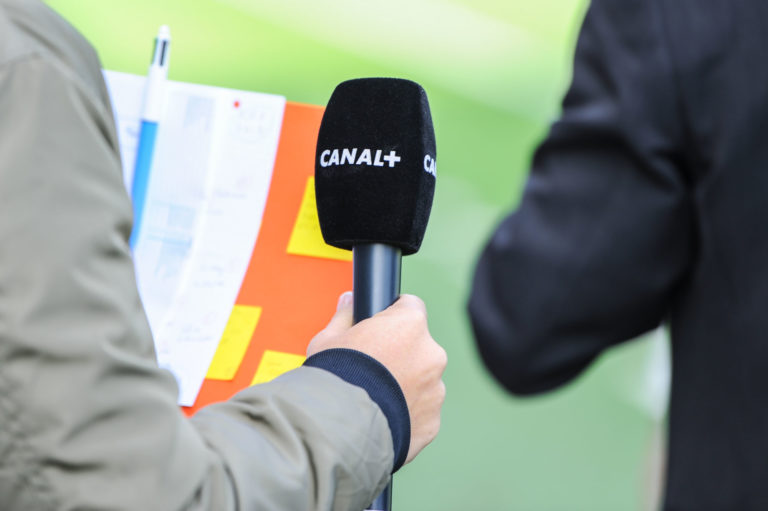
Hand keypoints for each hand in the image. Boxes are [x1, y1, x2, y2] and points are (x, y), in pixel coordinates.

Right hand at [308, 292, 446, 463]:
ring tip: (373, 400)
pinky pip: (421, 413)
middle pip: (419, 347)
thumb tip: (349, 300)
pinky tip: (380, 420)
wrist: (337, 430)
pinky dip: (405, 416)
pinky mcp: (433, 422)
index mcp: (409, 324)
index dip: (393, 316)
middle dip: (400, 355)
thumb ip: (345, 316)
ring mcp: (436, 390)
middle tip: (371, 370)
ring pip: (423, 381)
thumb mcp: (328, 339)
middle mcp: (431, 354)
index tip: (379, 329)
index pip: (411, 306)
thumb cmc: (332, 377)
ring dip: (405, 387)